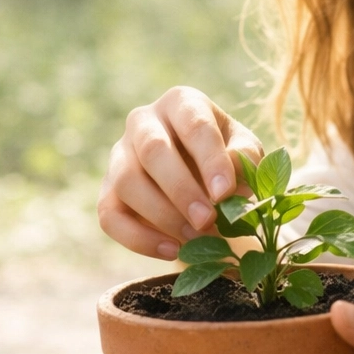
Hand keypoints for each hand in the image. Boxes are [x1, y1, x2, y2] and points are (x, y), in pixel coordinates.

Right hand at [98, 86, 263, 259]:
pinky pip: (110, 216)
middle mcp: (143, 121)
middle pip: (152, 150)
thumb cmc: (227, 160)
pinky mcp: (107, 191)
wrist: (203, 182)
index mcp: (181, 103)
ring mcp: (119, 155)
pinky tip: (173, 251)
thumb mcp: (245, 152)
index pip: (193, 125)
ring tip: (195, 237)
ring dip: (162, 215)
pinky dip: (139, 239)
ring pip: (126, 181)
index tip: (225, 194)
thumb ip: (244, 160)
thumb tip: (229, 185)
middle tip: (208, 220)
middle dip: (181, 189)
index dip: (210, 159)